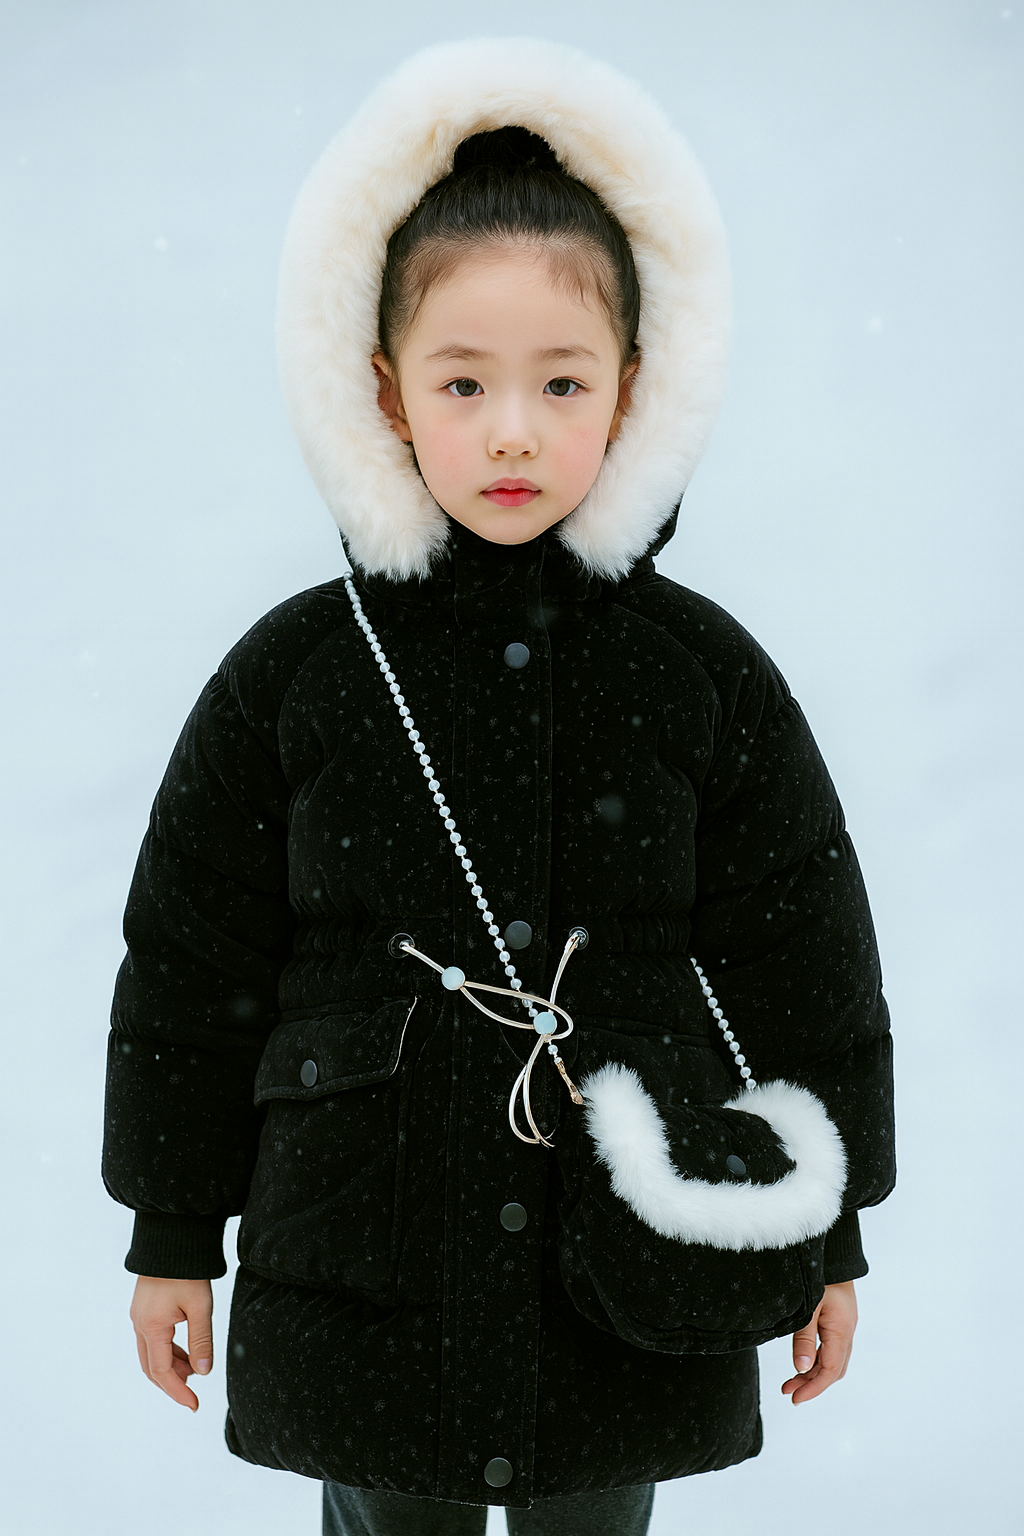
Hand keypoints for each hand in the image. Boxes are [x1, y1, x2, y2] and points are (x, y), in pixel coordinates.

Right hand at [130, 1275, 213, 1411]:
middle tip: (193, 1395)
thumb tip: (203, 1372)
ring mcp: (139, 1316)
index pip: (162, 1372)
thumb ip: (201, 1341)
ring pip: (151, 1354)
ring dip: (171, 1367)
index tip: (194, 1405)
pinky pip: (152, 1340)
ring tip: (194, 1371)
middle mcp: (139, 1324)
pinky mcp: (143, 1309)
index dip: (178, 1392)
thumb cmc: (188, 1271)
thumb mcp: (200, 1307)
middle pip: (151, 1368)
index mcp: (151, 1327)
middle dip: (172, 1384)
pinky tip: (185, 1352)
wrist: (173, 1238)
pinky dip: (167, 1351)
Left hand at [781, 1280, 856, 1404]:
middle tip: (788, 1391)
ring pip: (833, 1360)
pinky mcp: (840, 1320)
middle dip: (811, 1384)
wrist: (835, 1254)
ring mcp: (845, 1326)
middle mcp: (847, 1332)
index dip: (812, 1388)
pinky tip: (804, 1360)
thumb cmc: (820, 1276)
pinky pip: (832, 1348)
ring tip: (791, 1380)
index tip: (794, 1398)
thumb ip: (804, 1338)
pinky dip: (818, 1359)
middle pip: (832, 1369)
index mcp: (841, 1331)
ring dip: (813, 1372)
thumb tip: (800, 1368)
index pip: (829, 1371)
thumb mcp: (808, 1307)